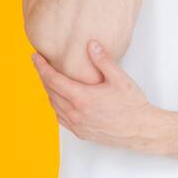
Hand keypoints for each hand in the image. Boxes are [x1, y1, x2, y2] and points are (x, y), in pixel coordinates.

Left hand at [31, 39, 172, 152]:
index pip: (52, 80)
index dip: (41, 67)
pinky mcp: (81, 133)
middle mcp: (76, 113)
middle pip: (50, 92)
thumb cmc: (132, 105)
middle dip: (44, 76)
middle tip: (41, 64)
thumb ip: (103, 60)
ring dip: (50, 92)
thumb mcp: (119, 79)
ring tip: (51, 79)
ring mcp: (77, 125)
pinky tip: (62, 100)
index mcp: (82, 98)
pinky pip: (61, 118)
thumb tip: (91, 44)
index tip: (35, 57)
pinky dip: (57, 106)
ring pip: (54, 106)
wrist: (141, 131)